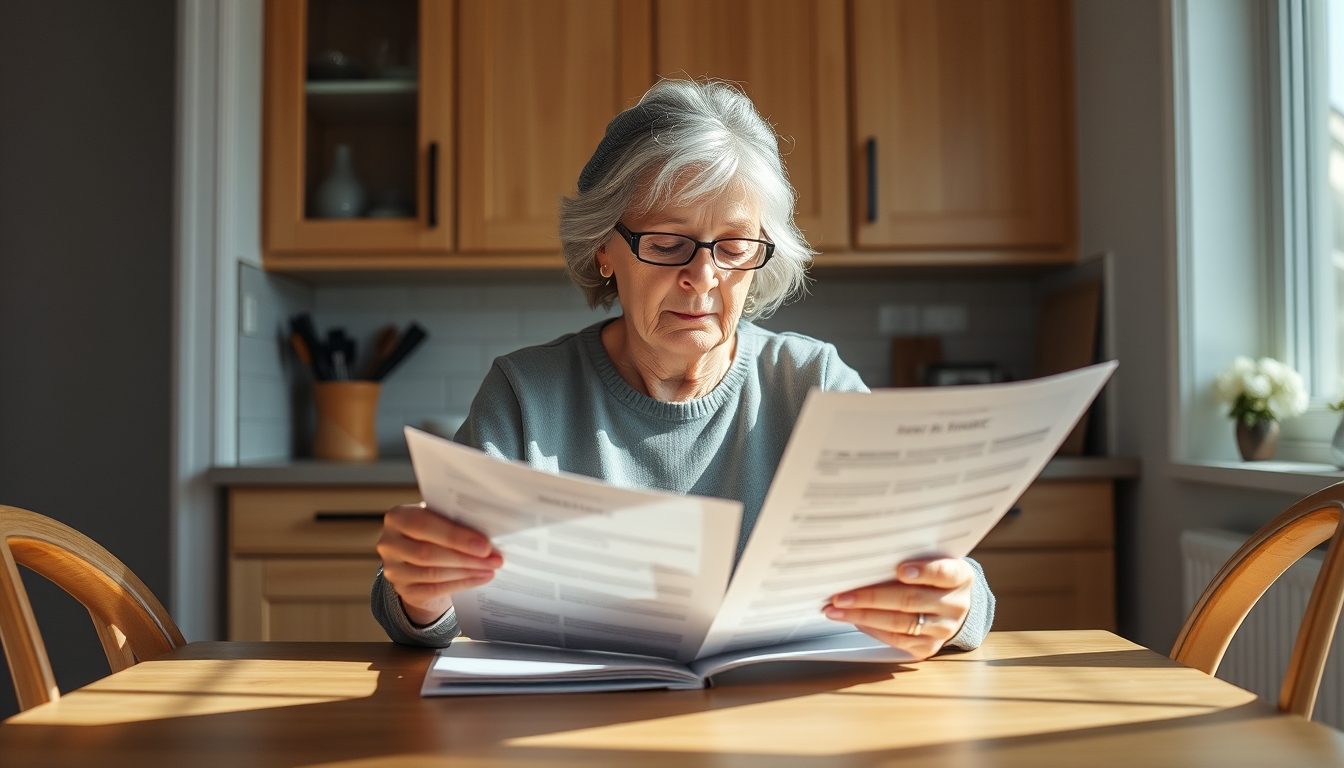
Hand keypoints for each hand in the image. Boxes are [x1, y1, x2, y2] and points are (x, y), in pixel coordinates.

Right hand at [376, 503, 502, 625]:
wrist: (417, 559)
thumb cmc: (434, 532)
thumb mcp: (438, 520)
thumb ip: (454, 521)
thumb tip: (488, 533)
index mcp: (397, 517)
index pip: (423, 525)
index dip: (455, 536)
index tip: (485, 545)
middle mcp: (389, 543)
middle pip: (428, 553)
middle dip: (466, 557)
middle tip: (495, 559)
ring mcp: (393, 569)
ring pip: (433, 573)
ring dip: (467, 571)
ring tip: (491, 568)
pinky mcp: (403, 590)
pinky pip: (435, 589)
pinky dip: (461, 584)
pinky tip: (480, 578)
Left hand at [823, 558, 973, 659]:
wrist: (953, 605)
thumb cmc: (934, 576)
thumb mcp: (933, 560)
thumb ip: (911, 557)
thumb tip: (867, 555)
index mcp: (960, 577)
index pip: (944, 573)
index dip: (924, 571)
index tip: (902, 570)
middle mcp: (955, 605)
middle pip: (911, 600)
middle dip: (871, 597)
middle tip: (841, 595)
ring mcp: (943, 629)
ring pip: (899, 623)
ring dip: (863, 616)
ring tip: (837, 609)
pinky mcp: (929, 647)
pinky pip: (897, 640)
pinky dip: (872, 629)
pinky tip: (854, 619)